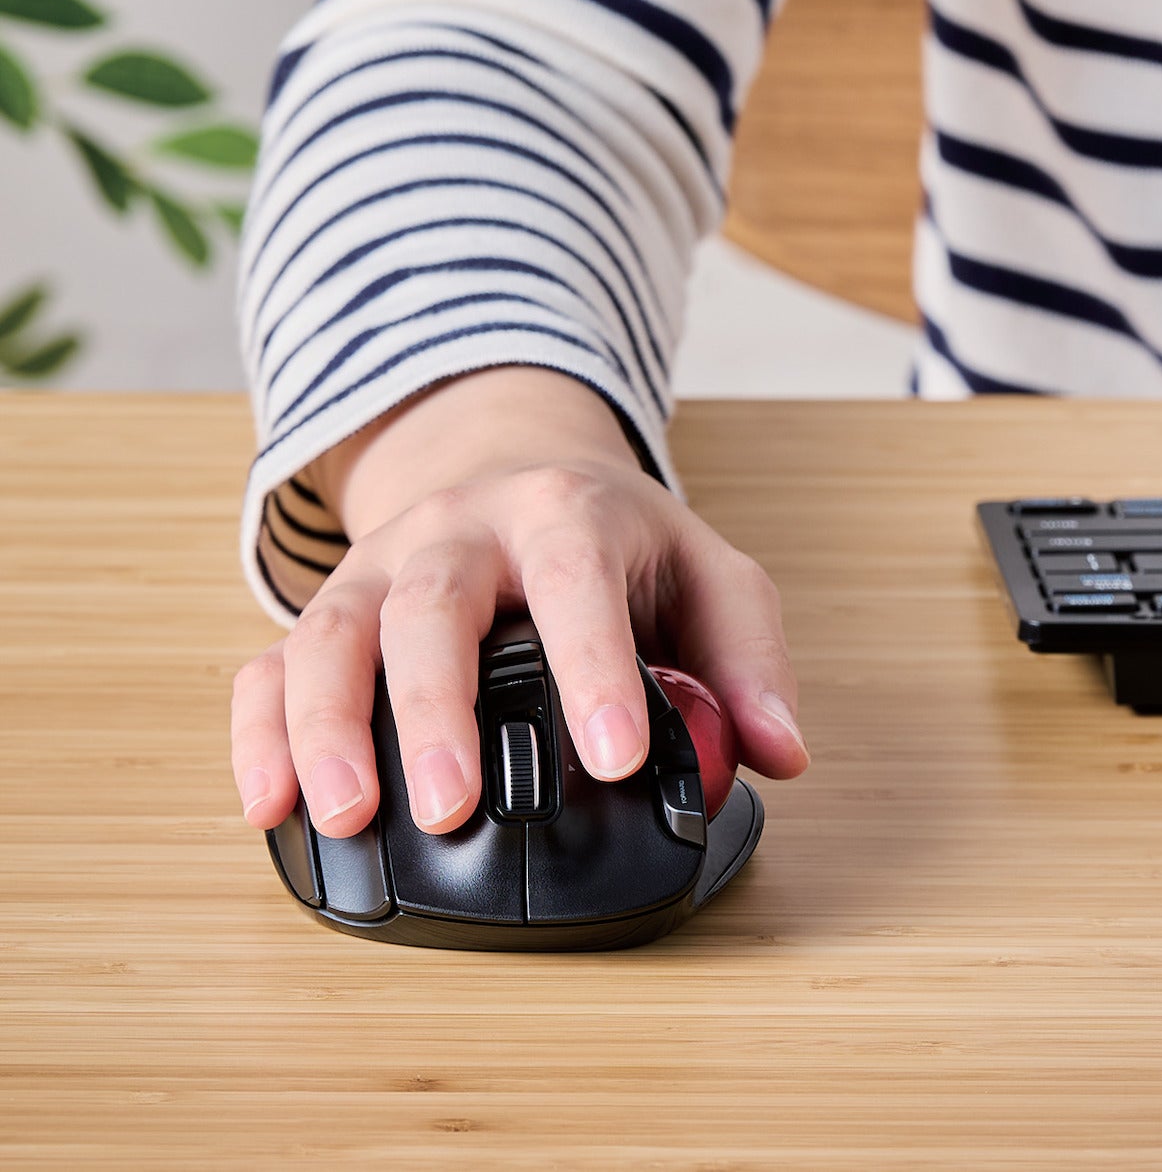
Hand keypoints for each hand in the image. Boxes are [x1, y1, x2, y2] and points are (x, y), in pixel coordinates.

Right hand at [231, 367, 808, 838]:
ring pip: (334, 627)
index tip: (613, 757)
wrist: (516, 466)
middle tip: (453, 807)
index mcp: (566, 512)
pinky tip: (271, 801)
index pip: (577, 580)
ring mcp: (385, 564)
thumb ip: (748, 658)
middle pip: (432, 601)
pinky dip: (260, 729)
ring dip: (329, 723)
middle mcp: (461, 529)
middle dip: (436, 704)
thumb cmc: (617, 538)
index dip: (593, 666)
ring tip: (344, 817)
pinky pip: (272, 659)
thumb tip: (778, 753)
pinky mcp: (332, 605)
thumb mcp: (707, 574)